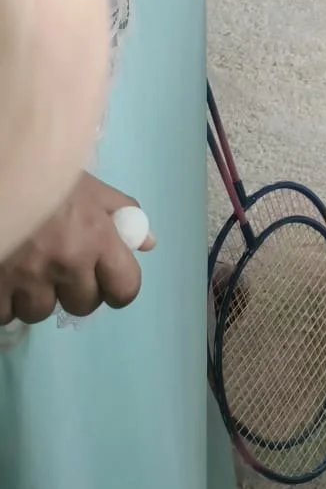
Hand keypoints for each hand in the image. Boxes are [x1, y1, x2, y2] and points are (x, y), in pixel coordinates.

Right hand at [0, 173, 151, 323]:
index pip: (125, 288)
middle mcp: (67, 263)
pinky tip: (6, 277)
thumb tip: (148, 243)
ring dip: (35, 297)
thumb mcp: (92, 189)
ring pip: (39, 312)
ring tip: (28, 270)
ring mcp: (28, 279)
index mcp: (98, 237)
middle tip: (62, 271)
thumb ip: (123, 215)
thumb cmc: (49, 180)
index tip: (108, 284)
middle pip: (82, 306)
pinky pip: (5, 314)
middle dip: (74, 292)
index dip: (118, 290)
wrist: (3, 174)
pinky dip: (5, 301)